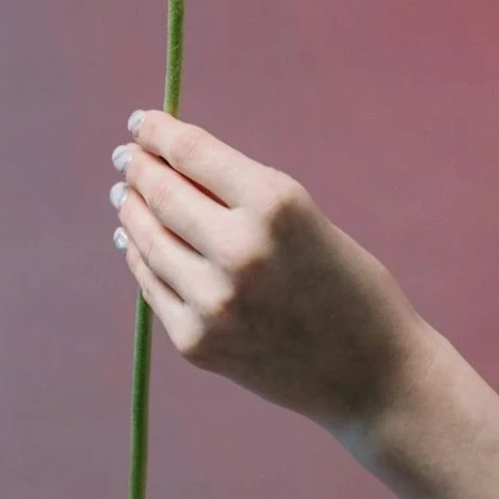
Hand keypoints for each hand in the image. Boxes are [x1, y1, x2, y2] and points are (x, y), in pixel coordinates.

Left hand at [112, 110, 433, 432]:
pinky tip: (136, 241)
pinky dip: (140, 256)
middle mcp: (239, 250)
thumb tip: (167, 164)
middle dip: (137, 167)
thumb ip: (239, 194)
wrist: (373, 375)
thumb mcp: (305, 219)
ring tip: (125, 194)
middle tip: (125, 156)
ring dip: (131, 210)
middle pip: (161, 192)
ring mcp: (212, 301)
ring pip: (146, 239)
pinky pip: (152, 285)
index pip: (191, 152)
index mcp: (276, 205)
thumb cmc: (347, 285)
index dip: (157, 131)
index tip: (141, 122)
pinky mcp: (196, 342)